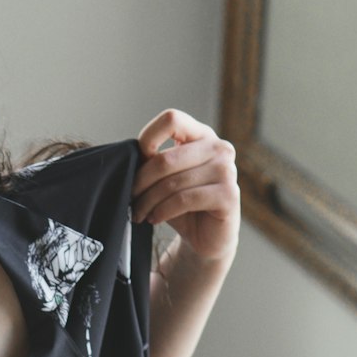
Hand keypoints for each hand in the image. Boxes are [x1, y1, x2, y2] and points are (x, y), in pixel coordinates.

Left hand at [132, 109, 239, 263]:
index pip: (171, 119)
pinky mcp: (228, 195)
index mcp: (201, 135)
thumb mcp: (163, 178)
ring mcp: (227, 170)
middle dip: (141, 182)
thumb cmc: (181, 205)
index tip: (137, 162)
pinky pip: (184, 199)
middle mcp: (219, 148)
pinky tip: (154, 218)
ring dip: (148, 201)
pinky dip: (163, 211)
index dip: (147, 138)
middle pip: (166, 158)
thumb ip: (152, 162)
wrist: (204, 238)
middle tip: (130, 198)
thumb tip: (128, 155)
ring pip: (173, 183)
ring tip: (139, 213)